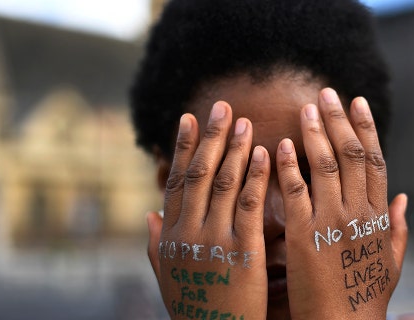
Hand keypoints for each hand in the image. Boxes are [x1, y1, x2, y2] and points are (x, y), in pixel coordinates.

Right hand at [147, 102, 268, 318]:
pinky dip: (256, 176)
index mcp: (171, 235)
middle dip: (210, 137)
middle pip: (198, 173)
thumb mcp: (168, 276)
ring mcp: (216, 240)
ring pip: (223, 183)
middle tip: (221, 106)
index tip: (188, 118)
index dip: (181, 148)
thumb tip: (149, 213)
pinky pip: (250, 205)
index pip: (175, 181)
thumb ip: (156, 244)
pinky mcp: (244, 251)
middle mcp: (189, 232)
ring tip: (243, 120)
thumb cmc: (195, 309)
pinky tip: (264, 153)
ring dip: (234, 148)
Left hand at [276, 88, 407, 318]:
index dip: (366, 128)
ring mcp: (331, 222)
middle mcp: (359, 213)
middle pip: (352, 154)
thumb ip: (398, 228)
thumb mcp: (392, 262)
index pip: (375, 161)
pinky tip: (283, 144)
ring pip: (326, 165)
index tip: (357, 102)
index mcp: (379, 216)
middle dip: (338, 119)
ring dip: (315, 133)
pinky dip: (290, 165)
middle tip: (326, 92)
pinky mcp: (303, 235)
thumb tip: (404, 198)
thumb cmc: (365, 297)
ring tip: (306, 107)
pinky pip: (296, 191)